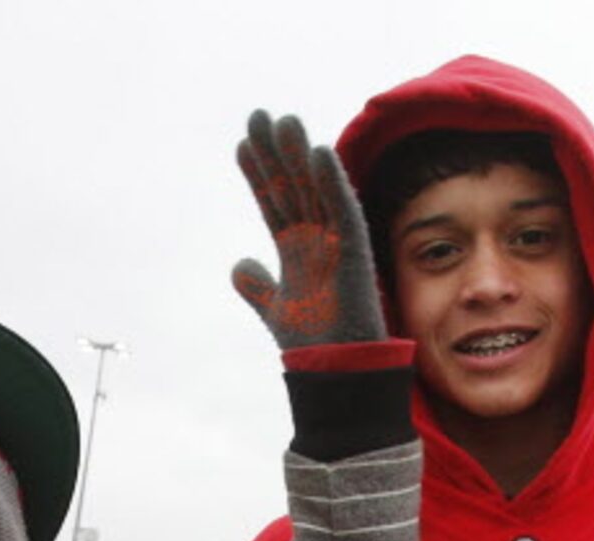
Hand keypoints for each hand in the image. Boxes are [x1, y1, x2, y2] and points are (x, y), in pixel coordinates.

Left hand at [230, 110, 385, 350]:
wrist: (335, 371)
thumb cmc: (313, 343)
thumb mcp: (275, 309)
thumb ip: (258, 285)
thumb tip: (238, 265)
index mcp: (297, 251)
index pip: (274, 203)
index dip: (258, 174)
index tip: (242, 145)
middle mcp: (316, 241)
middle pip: (292, 188)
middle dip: (275, 154)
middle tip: (257, 116)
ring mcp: (335, 244)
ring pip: (315, 191)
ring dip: (300, 156)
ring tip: (283, 121)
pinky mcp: (354, 253)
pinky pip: (343, 211)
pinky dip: (332, 182)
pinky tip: (318, 152)